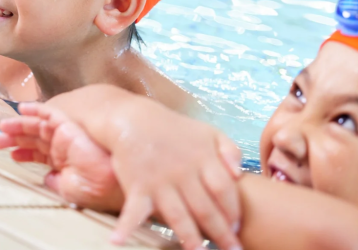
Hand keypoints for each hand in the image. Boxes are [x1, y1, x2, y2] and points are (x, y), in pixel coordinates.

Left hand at [0, 104, 123, 211]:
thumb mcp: (68, 190)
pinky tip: (22, 108)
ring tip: (2, 127)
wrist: (111, 182)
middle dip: (16, 139)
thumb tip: (48, 178)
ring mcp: (66, 135)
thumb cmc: (96, 190)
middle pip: (35, 139)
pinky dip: (36, 109)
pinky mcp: (69, 125)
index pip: (41, 154)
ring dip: (19, 125)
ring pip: (38, 126)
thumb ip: (56, 182)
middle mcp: (64, 146)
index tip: (11, 155)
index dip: (25, 153)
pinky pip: (50, 113)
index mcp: (65, 161)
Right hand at [91, 99, 242, 249]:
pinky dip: (126, 226)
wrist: (134, 119)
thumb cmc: (175, 130)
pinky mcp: (138, 188)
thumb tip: (239, 175)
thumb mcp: (209, 132)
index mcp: (203, 159)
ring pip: (178, 215)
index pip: (224, 190)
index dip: (233, 210)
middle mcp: (183, 173)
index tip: (237, 227)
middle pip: (205, 208)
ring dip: (189, 237)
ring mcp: (160, 182)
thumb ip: (230, 150)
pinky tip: (118, 241)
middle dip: (220, 233)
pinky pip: (132, 210)